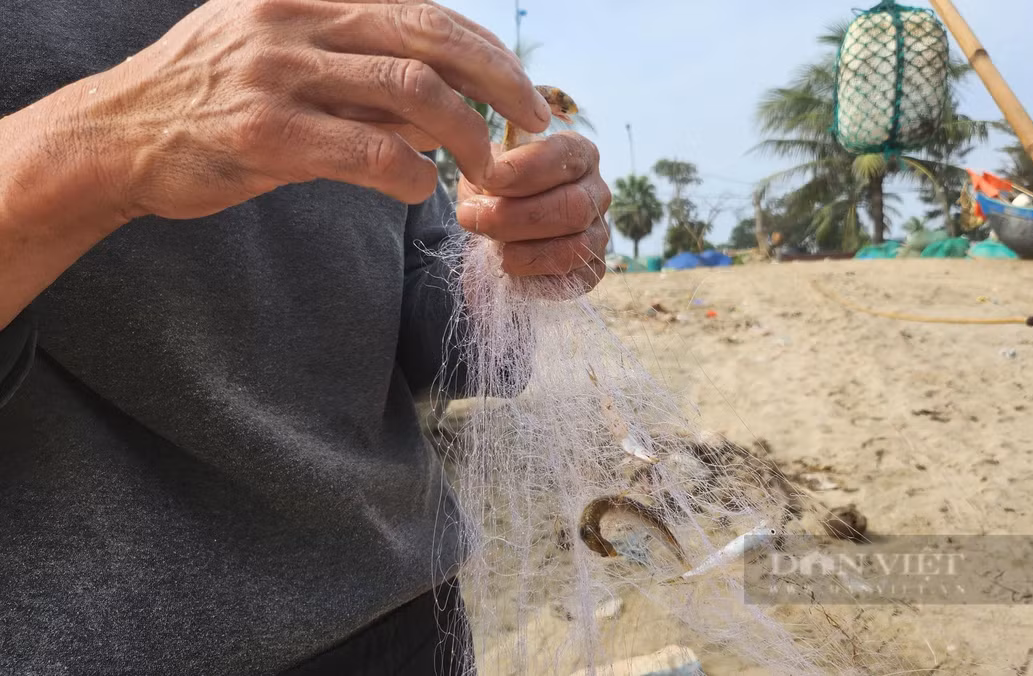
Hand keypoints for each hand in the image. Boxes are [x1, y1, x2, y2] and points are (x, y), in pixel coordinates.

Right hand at [69, 0, 552, 220]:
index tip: (522, 87)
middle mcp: (295, 18)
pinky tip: (421, 190)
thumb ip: (360, 72)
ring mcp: (278, 71)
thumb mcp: (284, 60)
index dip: (486, 50)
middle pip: (431, 39)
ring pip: (411, 91)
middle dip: (500, 81)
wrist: (115, 136)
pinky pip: (369, 151)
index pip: (423, 11)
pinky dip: (412, 175)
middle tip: (537, 123)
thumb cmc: (211, 103)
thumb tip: (444, 99)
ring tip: (487, 168)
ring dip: (467, 134)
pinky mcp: (265, 131)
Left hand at [456, 132, 610, 295]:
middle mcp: (597, 192)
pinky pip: (575, 277)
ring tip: (495, 251)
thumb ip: (488, 171)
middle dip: (517, 216)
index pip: (564, 156)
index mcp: (578, 154)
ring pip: (577, 246)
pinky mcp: (595, 268)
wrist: (495, 233)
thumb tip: (488, 178)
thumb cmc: (496, 192)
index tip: (488, 180)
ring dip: (528, 252)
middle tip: (475, 219)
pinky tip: (514, 268)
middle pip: (573, 206)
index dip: (524, 169)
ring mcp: (600, 232)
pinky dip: (539, 277)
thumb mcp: (487, 172)